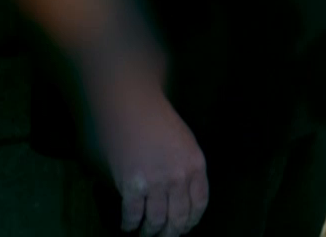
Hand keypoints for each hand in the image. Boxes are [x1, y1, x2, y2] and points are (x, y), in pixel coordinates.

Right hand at [88, 70, 208, 234]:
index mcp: (196, 164)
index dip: (190, 222)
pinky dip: (128, 224)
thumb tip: (175, 195)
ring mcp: (156, 182)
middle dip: (170, 233)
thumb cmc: (154, 116)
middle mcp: (180, 177)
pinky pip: (132, 215)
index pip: (199, 205)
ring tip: (142, 234)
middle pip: (179, 219)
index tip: (182, 228)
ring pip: (155, 222)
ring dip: (148, 233)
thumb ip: (183, 168)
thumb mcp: (182, 140)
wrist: (129, 101)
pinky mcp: (132, 185)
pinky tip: (126, 224)